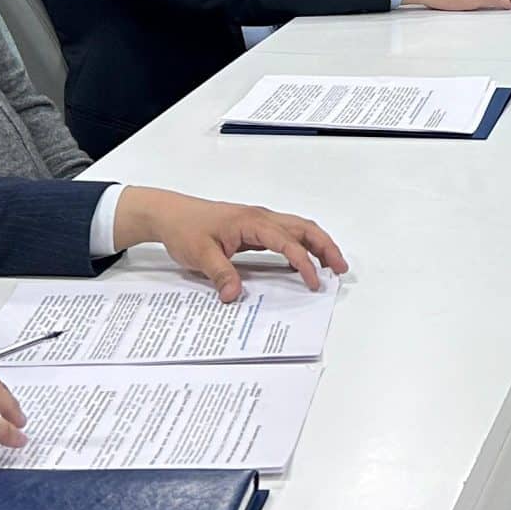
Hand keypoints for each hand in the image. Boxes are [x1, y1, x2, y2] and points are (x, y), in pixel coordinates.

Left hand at [113, 186, 347, 297]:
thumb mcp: (200, 255)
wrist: (170, 214)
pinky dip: (301, 245)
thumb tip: (235, 295)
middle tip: (340, 268)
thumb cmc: (185, 228)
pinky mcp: (253, 228)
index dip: (303, 262)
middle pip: (303, 228)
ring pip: (297, 229)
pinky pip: (285, 234)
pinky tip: (303, 261)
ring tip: (331, 265)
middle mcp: (260, 218)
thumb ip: (221, 274)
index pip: (287, 241)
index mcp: (251, 222)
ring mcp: (258, 222)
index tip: (313, 281)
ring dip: (317, 244)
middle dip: (325, 247)